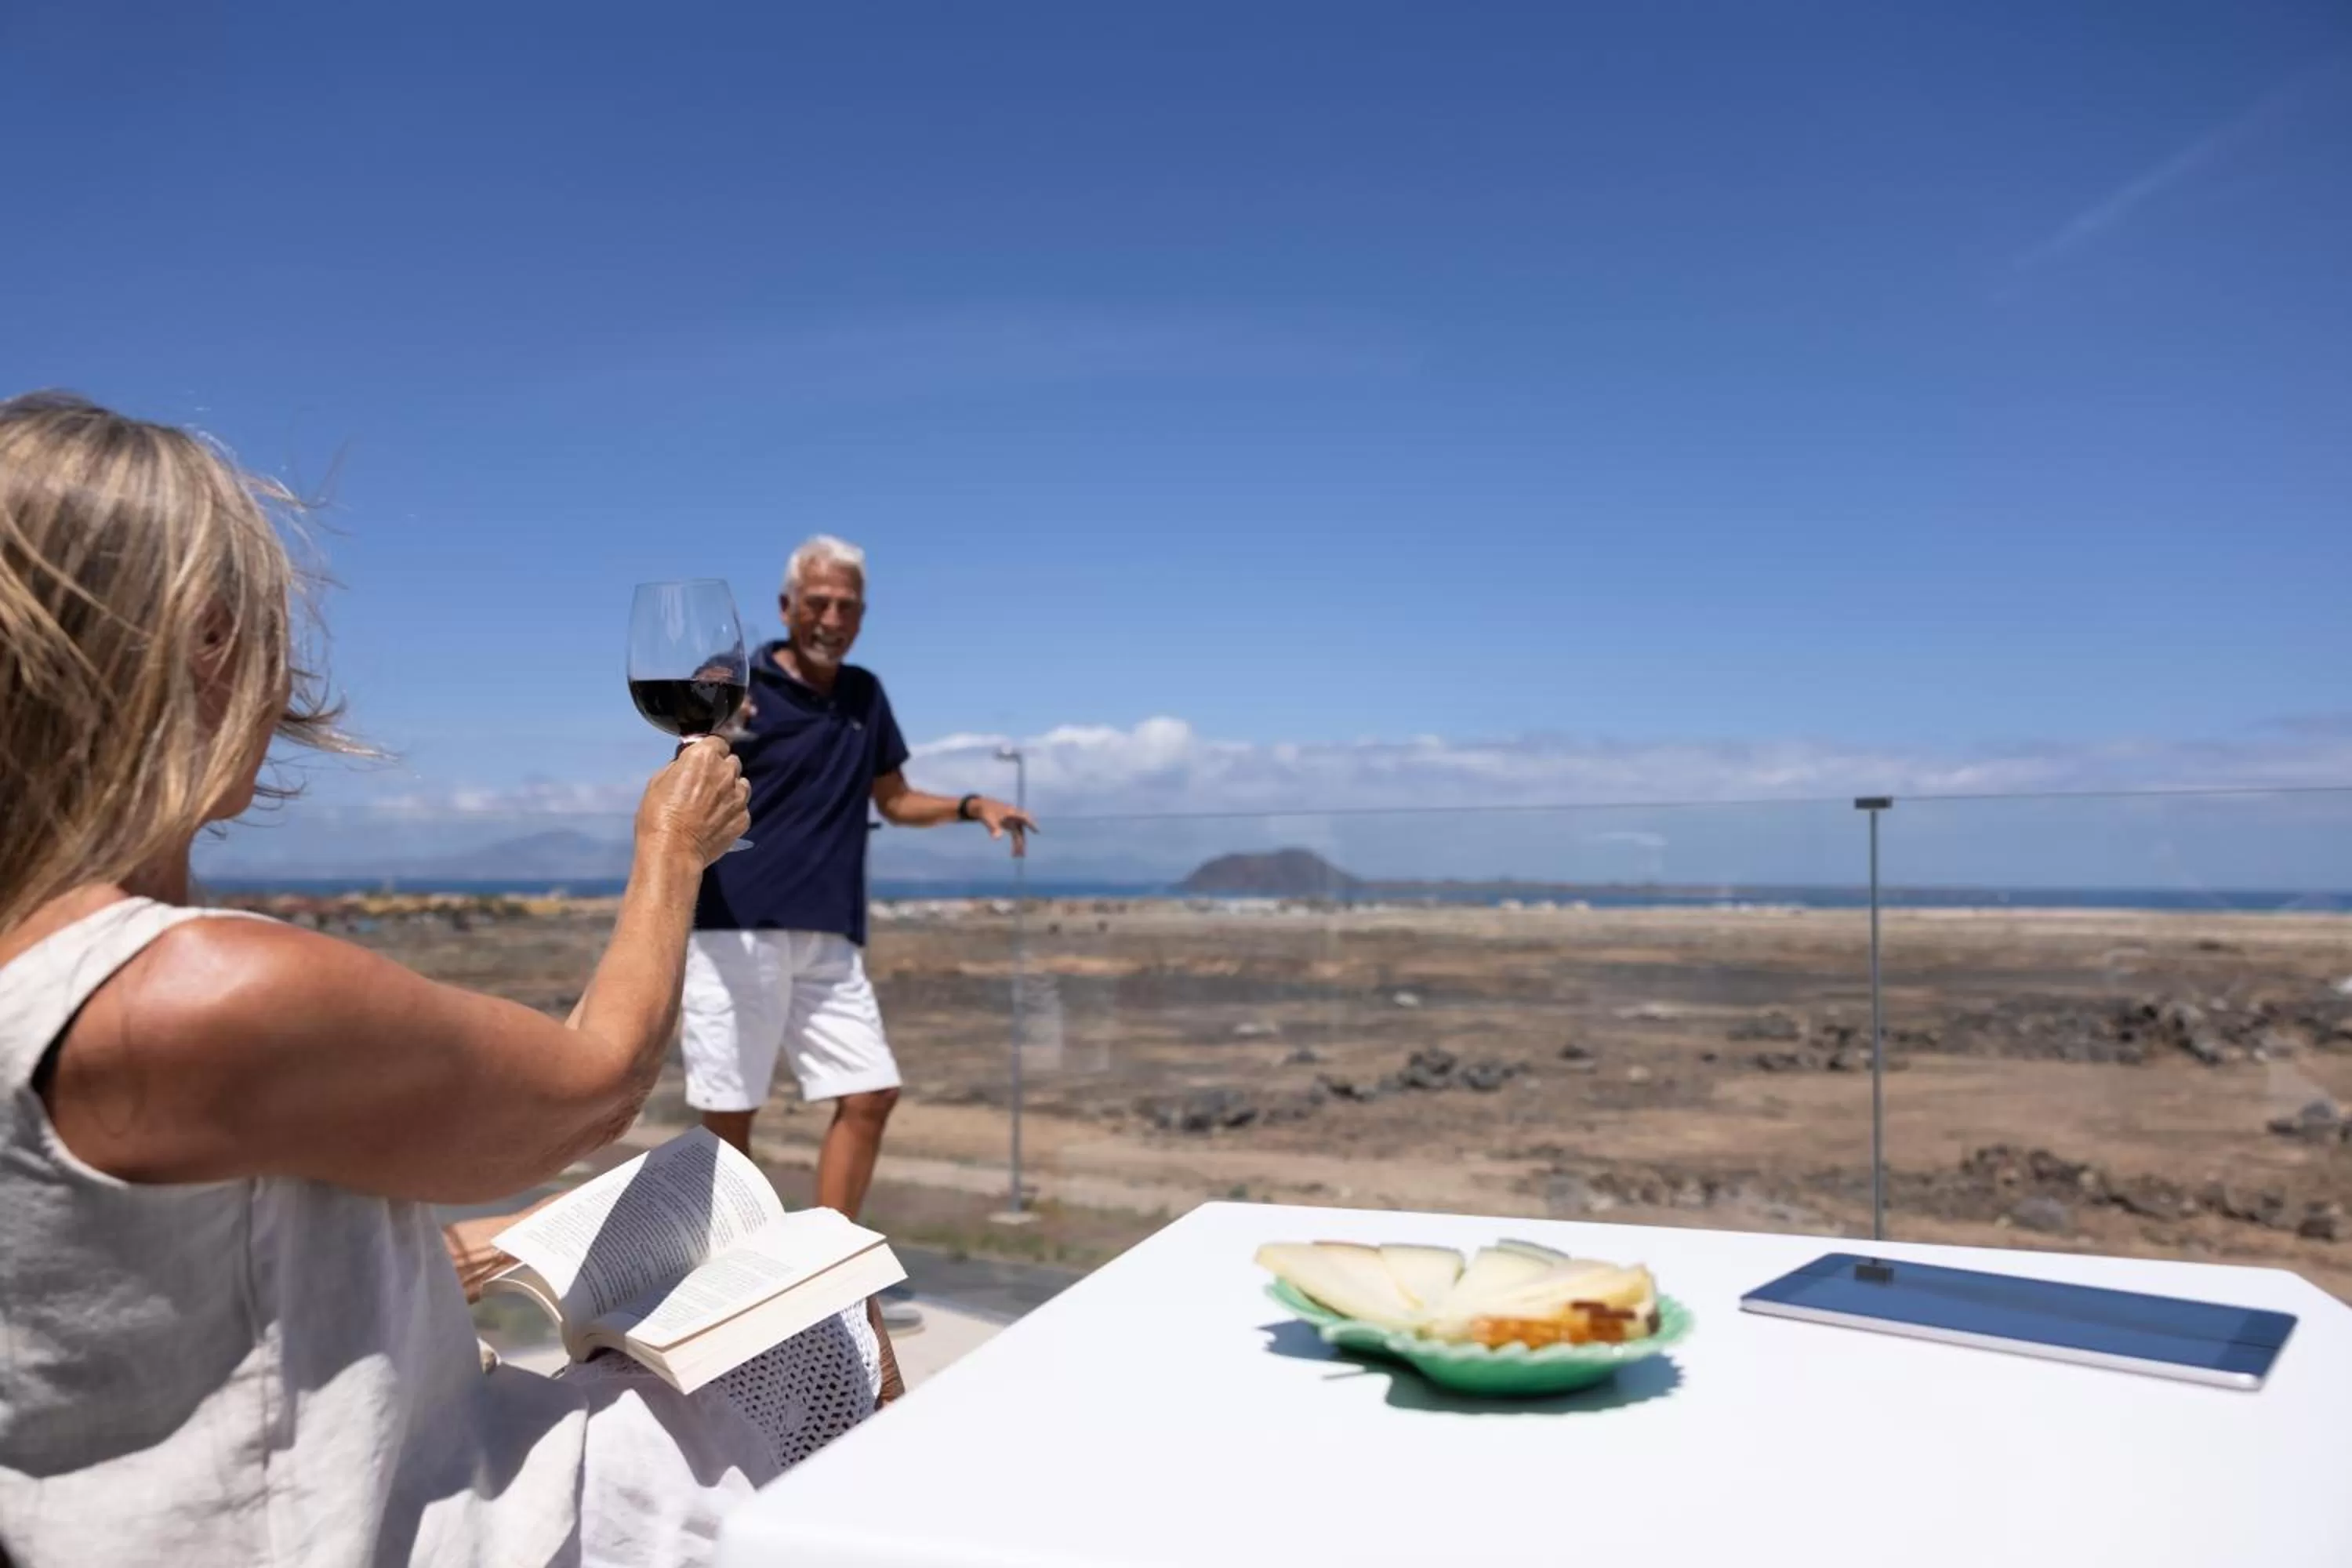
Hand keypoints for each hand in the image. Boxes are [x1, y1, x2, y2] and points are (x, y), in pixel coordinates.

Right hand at [636, 735, 749, 866]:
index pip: (717, 741)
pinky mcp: (744, 817)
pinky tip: (715, 821)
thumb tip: (686, 763)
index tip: (701, 761)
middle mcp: (727, 772)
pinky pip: (741, 808)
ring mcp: (739, 795)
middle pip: (731, 762)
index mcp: (704, 756)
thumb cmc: (659, 815)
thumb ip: (679, 766)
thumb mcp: (659, 780)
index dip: (709, 751)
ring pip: (741, 784)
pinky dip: (731, 811)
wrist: (673, 850)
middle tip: (703, 785)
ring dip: (730, 789)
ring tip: (711, 805)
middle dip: (720, 770)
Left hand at [972, 797, 1037, 857]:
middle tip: (1021, 854)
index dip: (1031, 823)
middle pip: (1021, 831)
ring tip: (1017, 857)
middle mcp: (1015, 818)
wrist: (982, 807)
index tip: (1037, 831)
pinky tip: (1014, 854)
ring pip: (1019, 835)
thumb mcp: (988, 819)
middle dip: (1022, 842)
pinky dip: (1015, 844)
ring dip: (1019, 845)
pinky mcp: (1010, 826)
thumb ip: (993, 828)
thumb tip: (997, 839)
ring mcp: (1013, 822)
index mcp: (1011, 812)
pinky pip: (1015, 836)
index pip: (1024, 817)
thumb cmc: (986, 811)